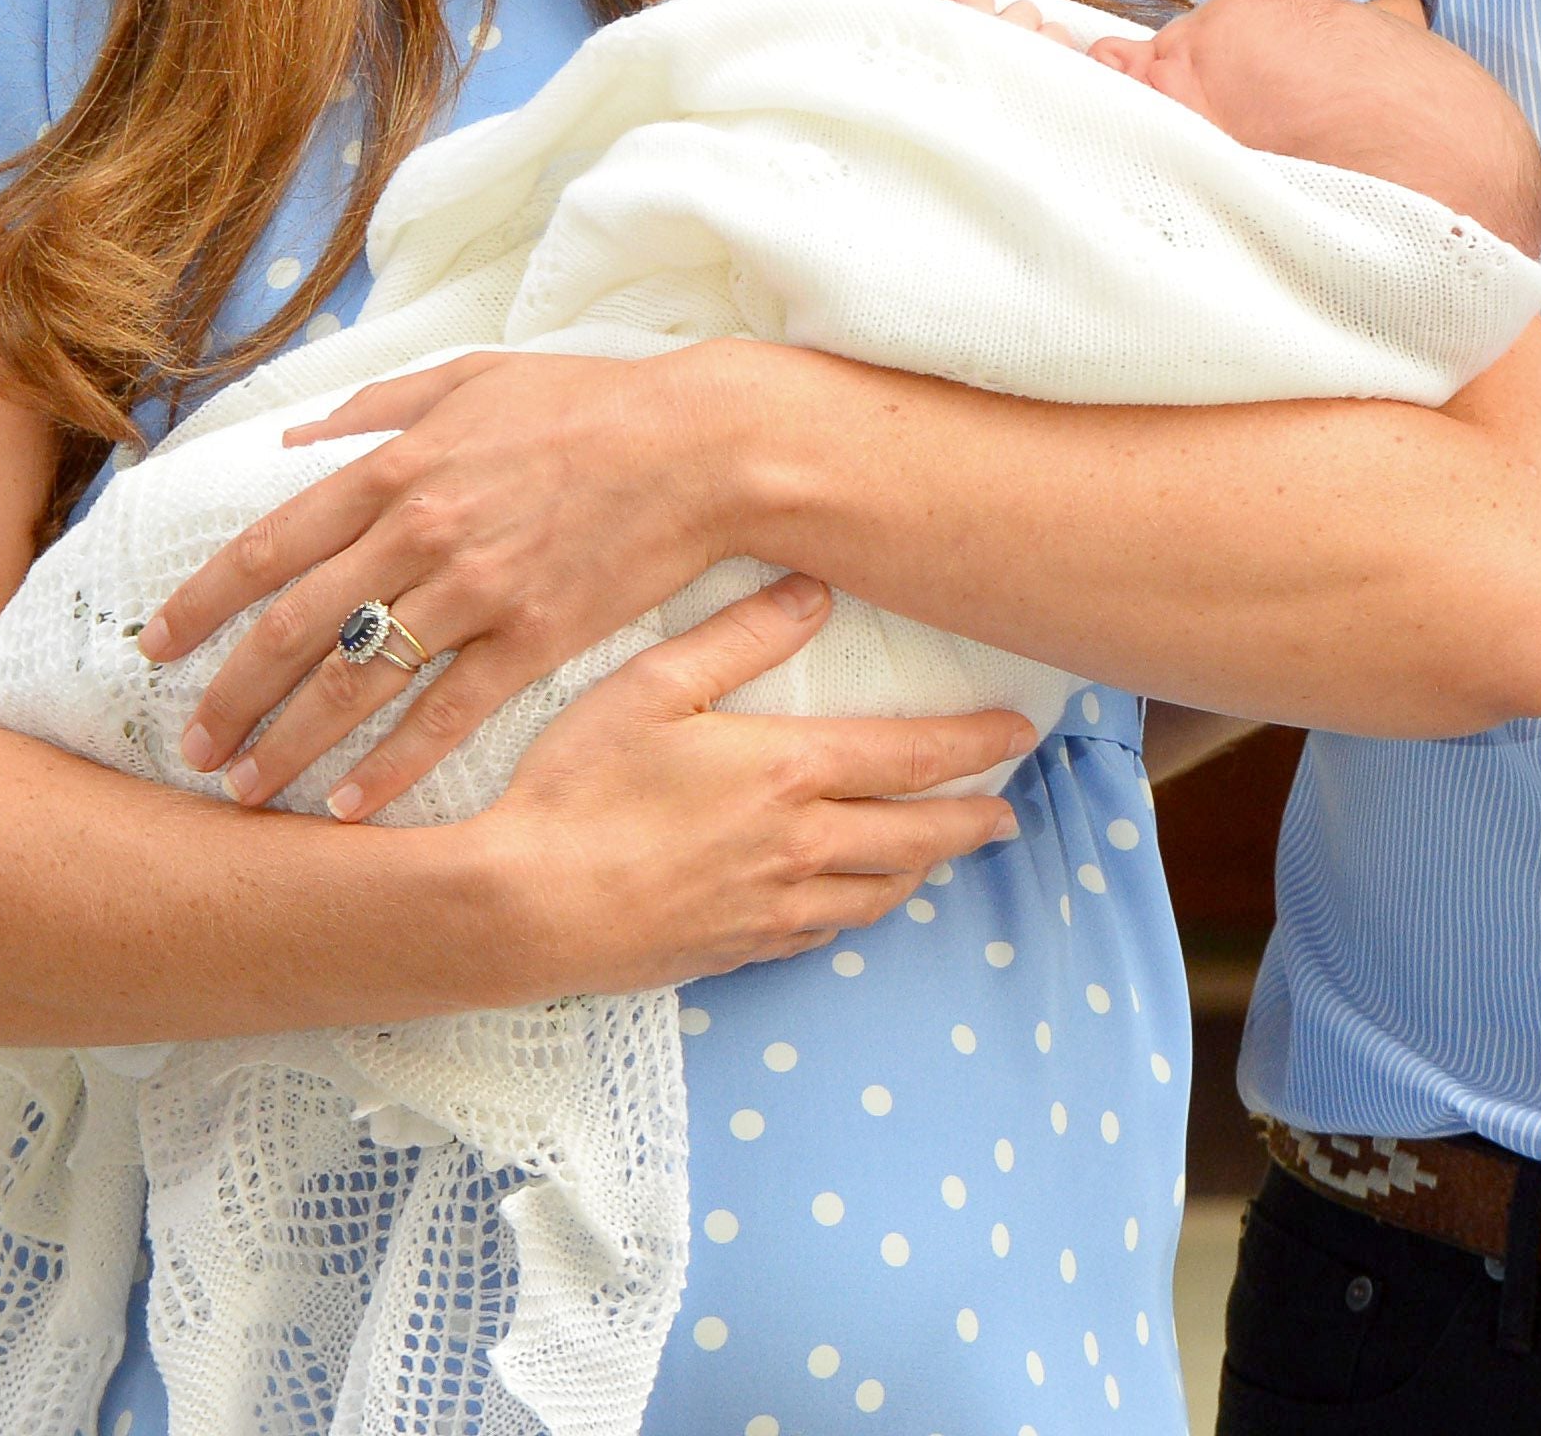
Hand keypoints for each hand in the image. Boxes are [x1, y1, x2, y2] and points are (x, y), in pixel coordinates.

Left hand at [139, 340, 753, 814]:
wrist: (700, 446)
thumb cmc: (588, 404)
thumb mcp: (471, 378)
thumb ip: (374, 409)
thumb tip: (293, 440)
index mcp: (396, 469)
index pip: (267, 548)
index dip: (199, 603)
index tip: (154, 647)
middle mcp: (420, 534)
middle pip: (292, 631)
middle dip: (228, 698)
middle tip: (188, 749)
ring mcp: (475, 591)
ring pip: (355, 685)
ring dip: (288, 746)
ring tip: (244, 792)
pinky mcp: (533, 639)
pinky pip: (445, 717)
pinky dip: (390, 768)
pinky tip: (349, 809)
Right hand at [476, 575, 1034, 994]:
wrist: (522, 907)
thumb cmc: (575, 787)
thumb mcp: (650, 686)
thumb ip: (738, 637)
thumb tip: (813, 590)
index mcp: (788, 771)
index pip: (911, 756)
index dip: (973, 745)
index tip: (1019, 734)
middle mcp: (800, 845)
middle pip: (916, 835)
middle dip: (970, 820)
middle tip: (1007, 811)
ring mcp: (772, 907)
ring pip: (878, 893)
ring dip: (922, 869)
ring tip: (943, 852)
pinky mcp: (738, 951)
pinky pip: (824, 933)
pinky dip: (857, 912)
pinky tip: (855, 901)